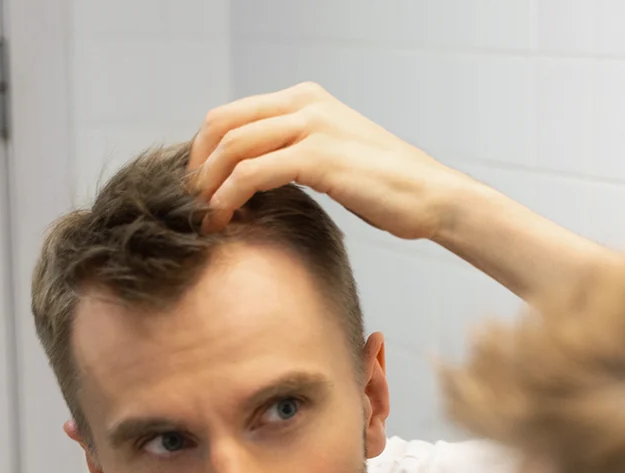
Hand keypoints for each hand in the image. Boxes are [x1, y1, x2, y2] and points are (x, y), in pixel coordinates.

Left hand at [189, 82, 471, 236]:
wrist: (433, 198)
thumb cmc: (388, 189)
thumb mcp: (336, 155)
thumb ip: (297, 151)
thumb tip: (256, 174)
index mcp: (306, 98)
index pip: (231, 115)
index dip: (204, 152)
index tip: (199, 190)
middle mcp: (305, 103)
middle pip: (221, 125)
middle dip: (197, 167)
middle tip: (191, 205)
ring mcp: (312, 126)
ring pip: (231, 147)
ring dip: (207, 186)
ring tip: (204, 219)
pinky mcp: (317, 157)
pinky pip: (251, 174)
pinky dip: (228, 199)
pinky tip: (226, 222)